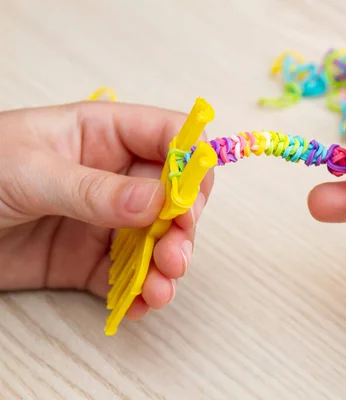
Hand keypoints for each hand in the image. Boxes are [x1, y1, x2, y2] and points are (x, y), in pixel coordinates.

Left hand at [0, 101, 212, 320]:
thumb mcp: (30, 171)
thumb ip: (95, 189)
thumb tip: (158, 201)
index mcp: (103, 135)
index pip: (169, 137)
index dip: (191, 162)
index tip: (191, 197)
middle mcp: (113, 178)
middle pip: (174, 196)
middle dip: (183, 226)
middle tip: (176, 252)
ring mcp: (103, 221)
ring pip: (157, 241)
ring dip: (168, 265)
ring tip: (161, 286)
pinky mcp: (87, 261)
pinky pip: (126, 277)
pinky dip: (139, 293)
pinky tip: (140, 303)